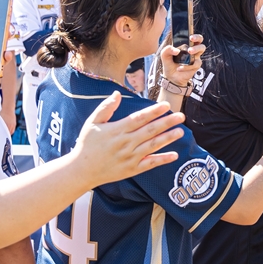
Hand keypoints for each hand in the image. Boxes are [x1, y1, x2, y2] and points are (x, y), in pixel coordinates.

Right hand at [71, 92, 185, 181]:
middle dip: (167, 122)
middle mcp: (125, 143)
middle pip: (150, 131)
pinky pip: (150, 163)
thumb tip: (117, 93)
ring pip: (152, 146)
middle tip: (181, 116)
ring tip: (180, 131)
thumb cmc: (87, 144)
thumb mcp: (92, 123)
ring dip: (168, 138)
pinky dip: (162, 159)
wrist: (81, 170)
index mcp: (117, 130)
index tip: (165, 105)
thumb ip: (105, 108)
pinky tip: (175, 155)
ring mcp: (130, 157)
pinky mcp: (132, 169)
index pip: (139, 118)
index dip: (153, 111)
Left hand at [160, 33, 204, 87]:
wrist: (171, 76)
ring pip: (201, 50)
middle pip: (200, 41)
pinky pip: (194, 64)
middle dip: (198, 39)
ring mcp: (195, 57)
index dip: (194, 35)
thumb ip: (167, 49)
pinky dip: (186, 66)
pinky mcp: (195, 66)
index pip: (193, 37)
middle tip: (191, 39)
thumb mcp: (164, 55)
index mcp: (186, 45)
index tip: (190, 36)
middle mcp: (192, 50)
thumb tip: (176, 50)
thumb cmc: (169, 63)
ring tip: (189, 52)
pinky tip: (179, 68)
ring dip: (195, 49)